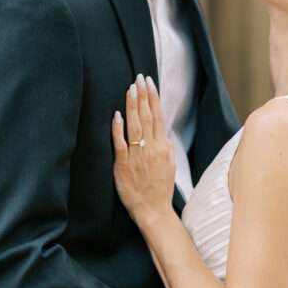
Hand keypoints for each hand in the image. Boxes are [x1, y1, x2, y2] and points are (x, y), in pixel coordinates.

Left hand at [112, 74, 175, 226]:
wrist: (153, 209)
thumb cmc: (160, 188)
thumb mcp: (170, 165)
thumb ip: (166, 146)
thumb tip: (163, 133)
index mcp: (163, 147)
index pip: (158, 116)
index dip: (153, 98)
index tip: (149, 82)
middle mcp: (151, 148)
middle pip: (147, 117)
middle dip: (143, 95)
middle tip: (138, 78)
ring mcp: (136, 156)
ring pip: (135, 126)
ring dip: (133, 106)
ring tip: (130, 89)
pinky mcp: (123, 165)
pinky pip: (120, 144)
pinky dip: (118, 129)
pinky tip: (117, 115)